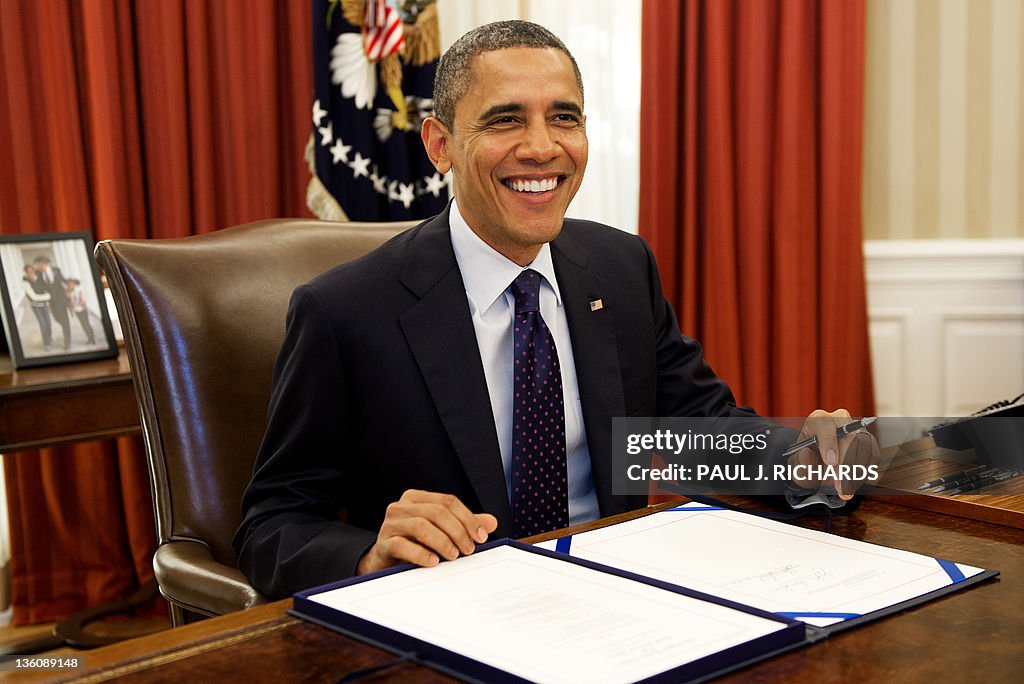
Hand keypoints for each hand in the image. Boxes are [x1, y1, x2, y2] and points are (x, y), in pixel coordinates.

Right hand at [356, 489, 498, 574]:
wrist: (384, 562)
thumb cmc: (413, 543)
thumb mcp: (440, 531)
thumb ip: (464, 524)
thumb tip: (490, 522)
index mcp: (416, 498)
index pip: (447, 501)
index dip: (468, 518)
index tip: (481, 536)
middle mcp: (401, 506)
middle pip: (436, 512)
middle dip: (458, 531)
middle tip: (469, 549)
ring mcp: (390, 524)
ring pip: (421, 525)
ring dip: (442, 542)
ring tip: (453, 556)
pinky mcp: (383, 543)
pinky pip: (403, 545)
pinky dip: (421, 554)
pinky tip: (434, 562)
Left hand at [789, 409, 879, 499]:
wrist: (819, 463)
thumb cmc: (807, 460)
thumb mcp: (797, 463)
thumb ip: (800, 462)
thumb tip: (806, 454)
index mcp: (818, 420)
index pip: (825, 424)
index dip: (829, 443)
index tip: (830, 462)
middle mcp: (840, 420)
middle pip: (849, 436)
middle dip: (846, 464)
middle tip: (840, 486)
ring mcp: (857, 430)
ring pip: (864, 446)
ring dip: (857, 472)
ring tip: (845, 490)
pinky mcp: (869, 442)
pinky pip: (873, 456)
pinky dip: (864, 474)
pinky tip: (852, 485)